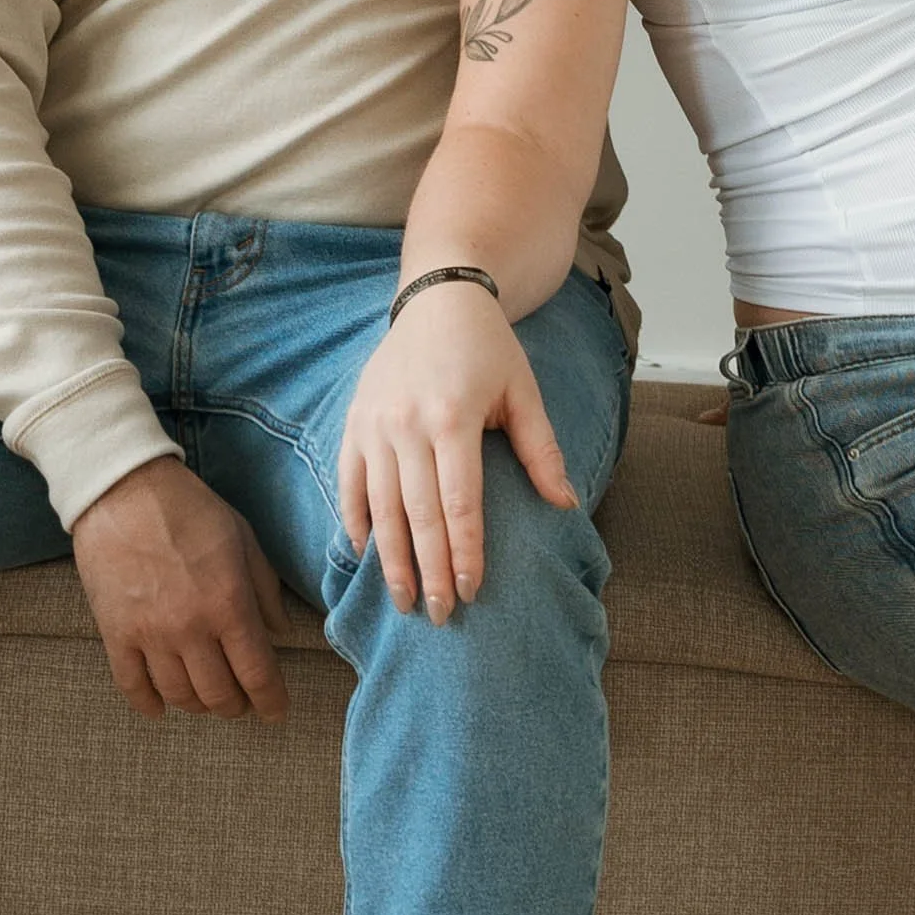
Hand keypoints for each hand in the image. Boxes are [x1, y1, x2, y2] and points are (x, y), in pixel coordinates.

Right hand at [71, 453, 289, 721]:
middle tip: (241, 702)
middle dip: (236, 706)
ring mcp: (150, 634)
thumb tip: (281, 631)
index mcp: (229, 603)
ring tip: (206, 698)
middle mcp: (191, 627)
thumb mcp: (243, 539)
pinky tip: (161, 706)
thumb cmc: (190, 509)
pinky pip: (132, 687)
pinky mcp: (115, 633)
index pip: (257, 674)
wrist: (124, 489)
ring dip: (198, 705)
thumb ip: (265, 589)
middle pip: (219, 695)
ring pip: (179, 696)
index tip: (277, 712)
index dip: (271, 701)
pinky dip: (149, 705)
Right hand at [338, 284, 576, 621]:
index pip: (459, 502)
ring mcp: (374, 423)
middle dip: (430, 570)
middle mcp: (407, 423)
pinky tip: (365, 554)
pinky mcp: (353, 421)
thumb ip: (542, 449)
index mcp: (453, 416)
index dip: (465, 552)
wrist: (438, 298)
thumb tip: (564, 504)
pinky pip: (350, 482)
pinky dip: (355, 520)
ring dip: (391, 559)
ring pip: (379, 506)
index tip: (471, 591)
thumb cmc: (488, 348)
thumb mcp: (524, 390)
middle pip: (417, 515)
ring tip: (405, 600)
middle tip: (440, 616)